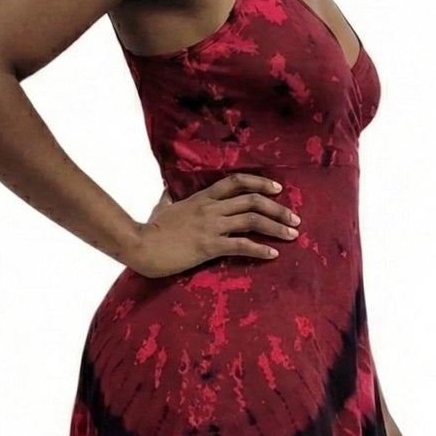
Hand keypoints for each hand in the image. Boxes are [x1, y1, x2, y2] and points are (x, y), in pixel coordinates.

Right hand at [126, 172, 300, 278]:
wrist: (138, 245)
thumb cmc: (149, 229)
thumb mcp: (162, 207)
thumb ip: (169, 198)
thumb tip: (167, 191)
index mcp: (203, 197)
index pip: (237, 181)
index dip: (261, 182)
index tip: (278, 188)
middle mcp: (211, 208)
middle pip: (253, 201)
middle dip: (278, 209)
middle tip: (296, 219)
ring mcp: (211, 226)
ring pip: (253, 220)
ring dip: (277, 227)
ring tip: (293, 235)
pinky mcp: (209, 246)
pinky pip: (241, 245)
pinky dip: (261, 249)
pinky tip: (274, 254)